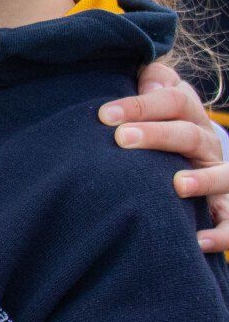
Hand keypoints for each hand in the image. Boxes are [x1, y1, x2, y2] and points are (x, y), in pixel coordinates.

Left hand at [99, 62, 228, 252]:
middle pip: (189, 135)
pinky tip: (198, 240)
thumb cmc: (158, 123)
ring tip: (177, 184)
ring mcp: (221, 176)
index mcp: (190, 115)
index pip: (174, 101)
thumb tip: (147, 81)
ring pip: (224, 176)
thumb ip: (153, 81)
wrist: (188, 154)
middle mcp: (209, 144)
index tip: (105, 114)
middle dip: (157, 135)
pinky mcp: (224, 206)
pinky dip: (221, 233)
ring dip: (203, 181)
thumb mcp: (159, 97)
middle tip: (122, 138)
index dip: (141, 104)